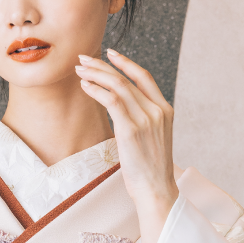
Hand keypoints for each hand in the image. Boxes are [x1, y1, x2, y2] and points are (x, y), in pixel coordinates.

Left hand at [76, 49, 178, 242]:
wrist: (155, 189)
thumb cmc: (150, 169)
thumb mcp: (152, 137)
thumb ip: (142, 119)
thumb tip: (121, 108)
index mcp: (165, 110)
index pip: (144, 77)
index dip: (126, 62)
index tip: (110, 53)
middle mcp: (157, 110)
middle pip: (127, 77)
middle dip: (102, 64)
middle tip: (83, 58)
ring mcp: (146, 119)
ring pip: (118, 85)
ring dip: (95, 74)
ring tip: (78, 70)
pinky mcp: (131, 129)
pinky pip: (111, 100)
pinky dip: (96, 90)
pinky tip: (85, 86)